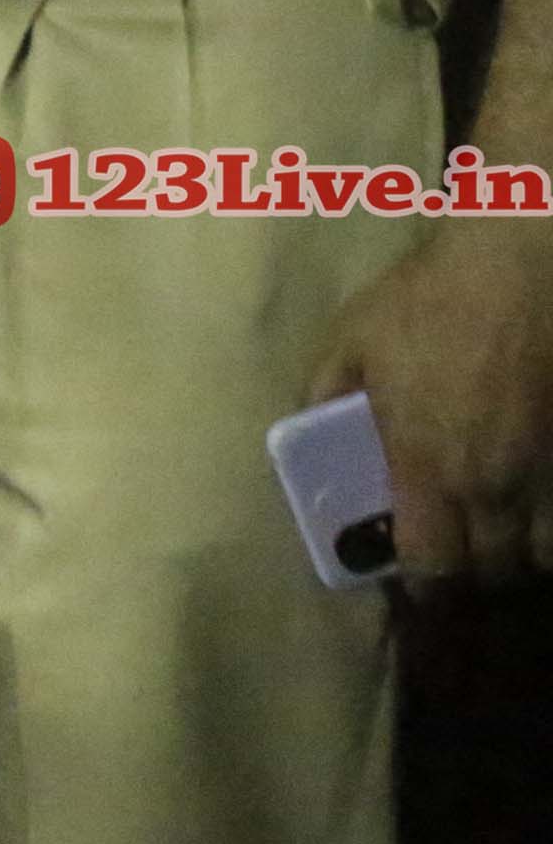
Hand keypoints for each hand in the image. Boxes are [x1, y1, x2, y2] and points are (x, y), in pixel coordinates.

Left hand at [303, 217, 552, 582]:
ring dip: (528, 549)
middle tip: (466, 548)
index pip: (433, 565)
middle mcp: (496, 484)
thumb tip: (314, 434)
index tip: (420, 576)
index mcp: (431, 467)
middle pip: (496, 568)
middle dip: (478, 569)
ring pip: (550, 551)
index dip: (426, 581)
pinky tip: (543, 495)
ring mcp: (552, 472)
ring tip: (510, 529)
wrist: (526, 262)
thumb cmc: (434, 297)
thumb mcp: (353, 339)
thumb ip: (327, 394)